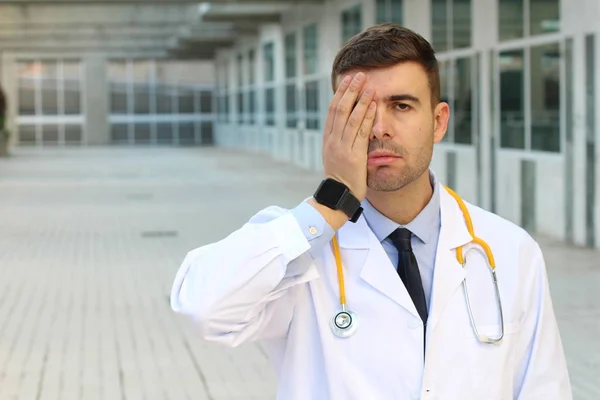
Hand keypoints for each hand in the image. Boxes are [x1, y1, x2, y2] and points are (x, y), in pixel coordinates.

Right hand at [322, 72, 376, 201]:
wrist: (339, 196)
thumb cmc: (341, 178)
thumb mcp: (337, 156)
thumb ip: (342, 140)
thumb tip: (348, 125)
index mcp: (328, 139)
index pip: (333, 110)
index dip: (341, 93)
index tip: (348, 80)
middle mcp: (333, 140)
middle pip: (340, 109)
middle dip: (350, 90)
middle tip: (359, 75)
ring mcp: (342, 148)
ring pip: (351, 118)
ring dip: (360, 99)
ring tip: (368, 84)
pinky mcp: (353, 155)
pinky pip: (361, 132)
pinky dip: (367, 116)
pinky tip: (373, 104)